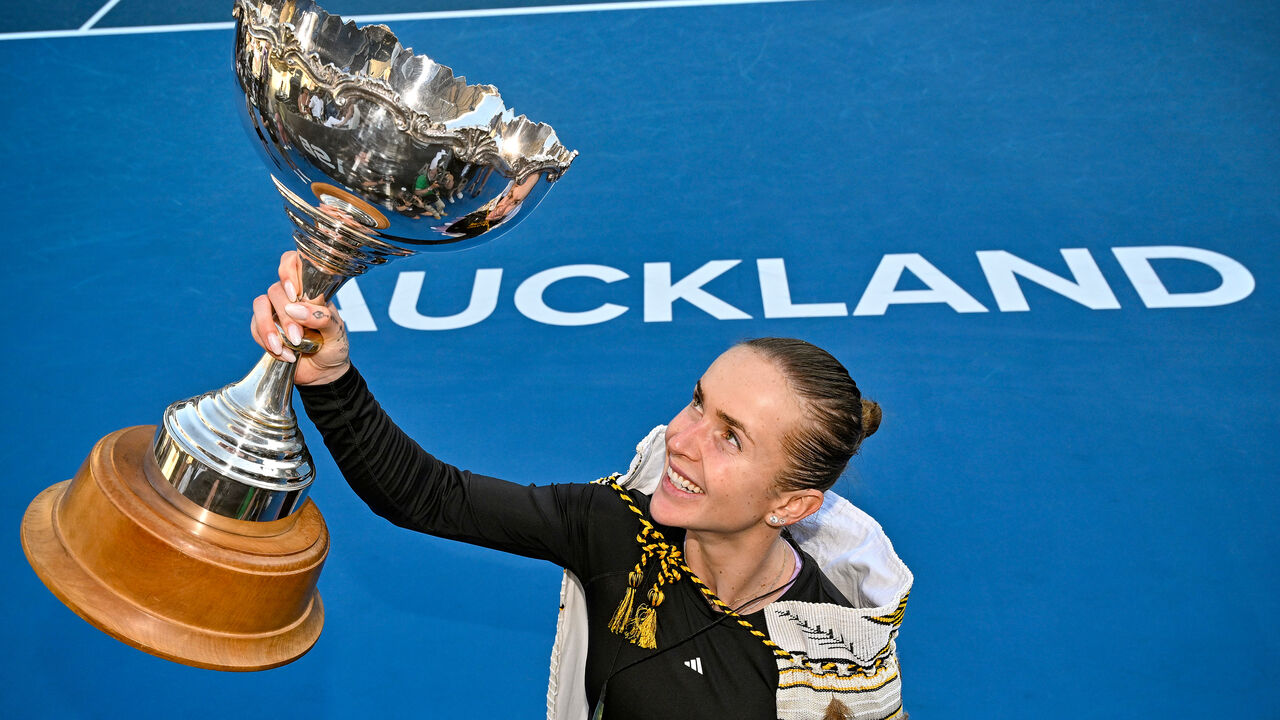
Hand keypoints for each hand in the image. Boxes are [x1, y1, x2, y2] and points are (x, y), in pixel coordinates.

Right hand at [249, 251, 350, 385]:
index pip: (292, 263)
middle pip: (275, 290)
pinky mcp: (265, 329)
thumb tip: (295, 309)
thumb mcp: (336, 332)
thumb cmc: (334, 346)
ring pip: (260, 305)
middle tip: (297, 336)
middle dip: (285, 316)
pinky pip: (255, 328)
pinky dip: (267, 343)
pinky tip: (285, 356)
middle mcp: (290, 297)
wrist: (324, 372)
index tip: (295, 292)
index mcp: (310, 290)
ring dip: (269, 327)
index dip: (288, 270)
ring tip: (283, 348)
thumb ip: (322, 318)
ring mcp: (275, 312)